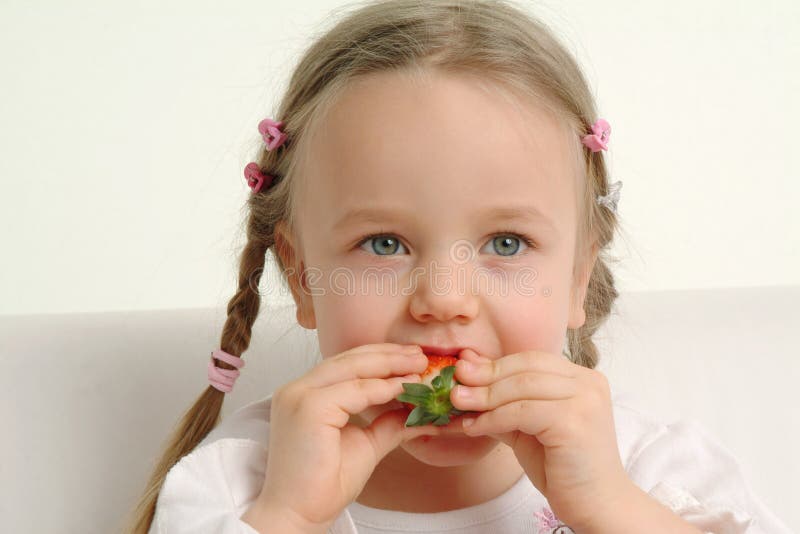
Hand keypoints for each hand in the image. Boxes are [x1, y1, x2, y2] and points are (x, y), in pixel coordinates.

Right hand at [257, 343, 436, 529]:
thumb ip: (387, 422)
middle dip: (389, 354)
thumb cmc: (324, 484)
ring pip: (352, 368)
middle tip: (421, 355)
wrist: (300, 515)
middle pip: (350, 359)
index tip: (412, 359)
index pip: (347, 365)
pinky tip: (404, 387)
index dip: (382, 358)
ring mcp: (299, 396)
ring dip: (389, 365)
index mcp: (306, 393)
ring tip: (419, 365)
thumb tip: (417, 409)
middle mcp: (298, 389)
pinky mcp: (308, 408)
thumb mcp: (365, 443)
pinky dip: (382, 387)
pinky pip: (353, 390)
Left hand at [451, 348, 632, 529]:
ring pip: (521, 386)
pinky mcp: (574, 421)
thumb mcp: (527, 428)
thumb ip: (503, 404)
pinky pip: (522, 411)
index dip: (495, 363)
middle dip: (486, 375)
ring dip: (484, 396)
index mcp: (582, 378)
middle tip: (455, 383)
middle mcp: (588, 382)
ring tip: (458, 404)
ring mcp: (585, 400)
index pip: (531, 359)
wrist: (596, 506)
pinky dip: (493, 418)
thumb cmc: (563, 468)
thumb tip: (466, 380)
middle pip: (526, 367)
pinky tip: (474, 427)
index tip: (463, 368)